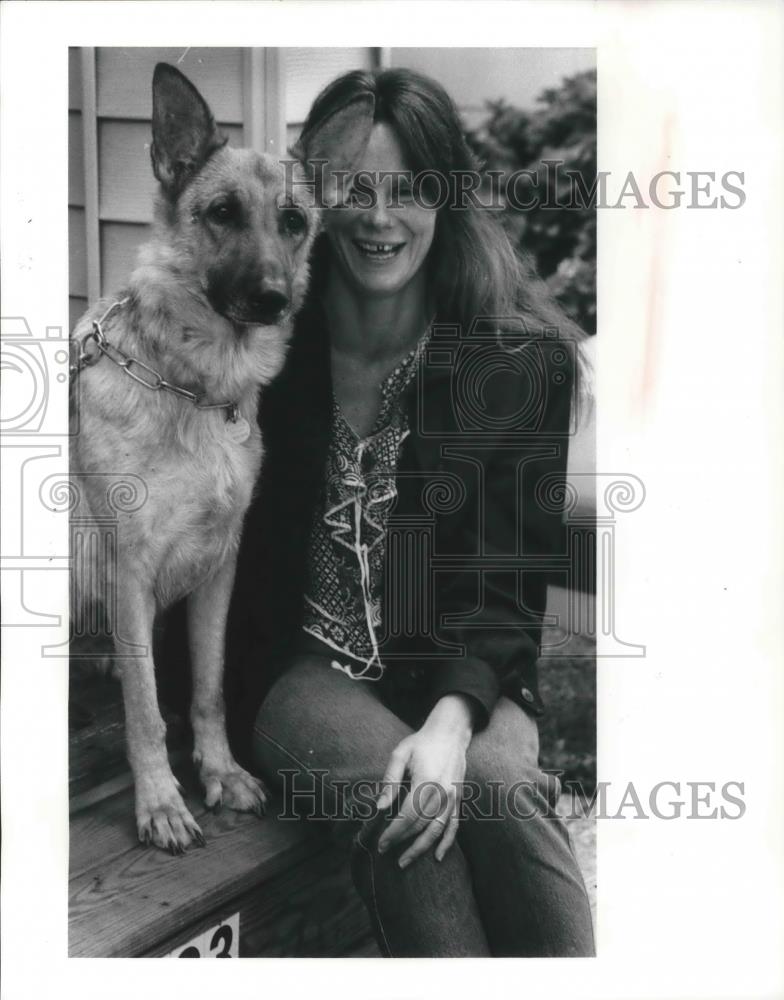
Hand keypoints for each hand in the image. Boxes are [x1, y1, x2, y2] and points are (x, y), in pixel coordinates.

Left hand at [376, 694, 473, 866]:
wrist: (450, 733)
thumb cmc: (421, 743)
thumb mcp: (400, 754)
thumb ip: (390, 781)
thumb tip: (379, 807)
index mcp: (426, 780)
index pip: (408, 815)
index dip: (393, 832)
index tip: (380, 843)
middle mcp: (442, 792)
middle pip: (421, 825)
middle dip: (401, 841)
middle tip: (384, 852)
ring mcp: (453, 797)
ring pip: (437, 830)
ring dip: (420, 848)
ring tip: (404, 861)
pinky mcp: (458, 799)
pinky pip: (454, 826)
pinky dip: (447, 843)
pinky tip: (437, 857)